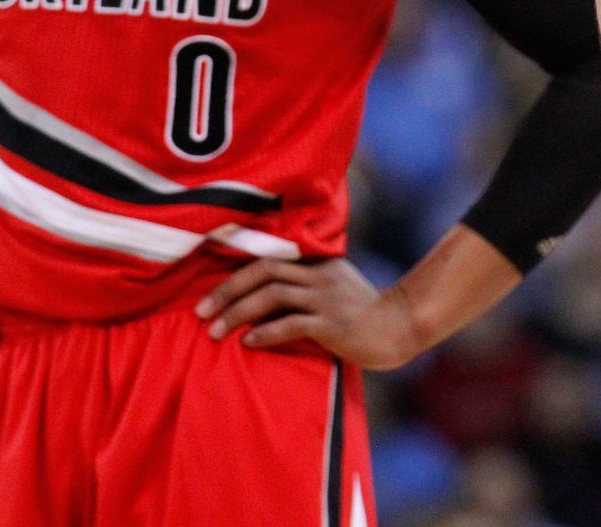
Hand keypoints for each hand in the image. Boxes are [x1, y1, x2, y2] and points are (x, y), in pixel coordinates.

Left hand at [196, 258, 421, 368]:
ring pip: (273, 295)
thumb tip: (262, 295)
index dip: (234, 273)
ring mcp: (327, 299)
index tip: (207, 293)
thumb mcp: (335, 286)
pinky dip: (266, 332)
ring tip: (214, 332)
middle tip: (200, 313)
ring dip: (238, 312)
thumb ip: (305, 283)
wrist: (399, 327)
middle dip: (227, 291)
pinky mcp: (333, 325)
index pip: (269, 258)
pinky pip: (293, 324)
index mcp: (319, 263)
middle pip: (265, 271)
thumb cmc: (362, 312)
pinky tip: (248, 343)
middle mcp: (320, 275)